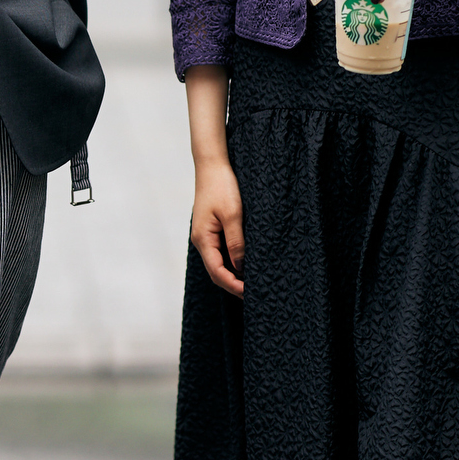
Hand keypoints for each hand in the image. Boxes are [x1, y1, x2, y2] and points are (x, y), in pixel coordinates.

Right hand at [191, 155, 244, 296]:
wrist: (212, 165)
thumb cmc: (222, 186)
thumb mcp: (233, 214)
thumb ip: (236, 242)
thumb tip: (240, 268)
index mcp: (203, 239)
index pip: (217, 272)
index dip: (233, 286)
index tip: (251, 294)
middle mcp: (202, 241)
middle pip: (217, 271)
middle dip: (234, 285)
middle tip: (256, 294)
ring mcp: (206, 236)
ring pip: (220, 263)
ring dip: (234, 274)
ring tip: (254, 283)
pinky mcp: (212, 230)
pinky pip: (222, 252)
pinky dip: (233, 262)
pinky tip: (247, 264)